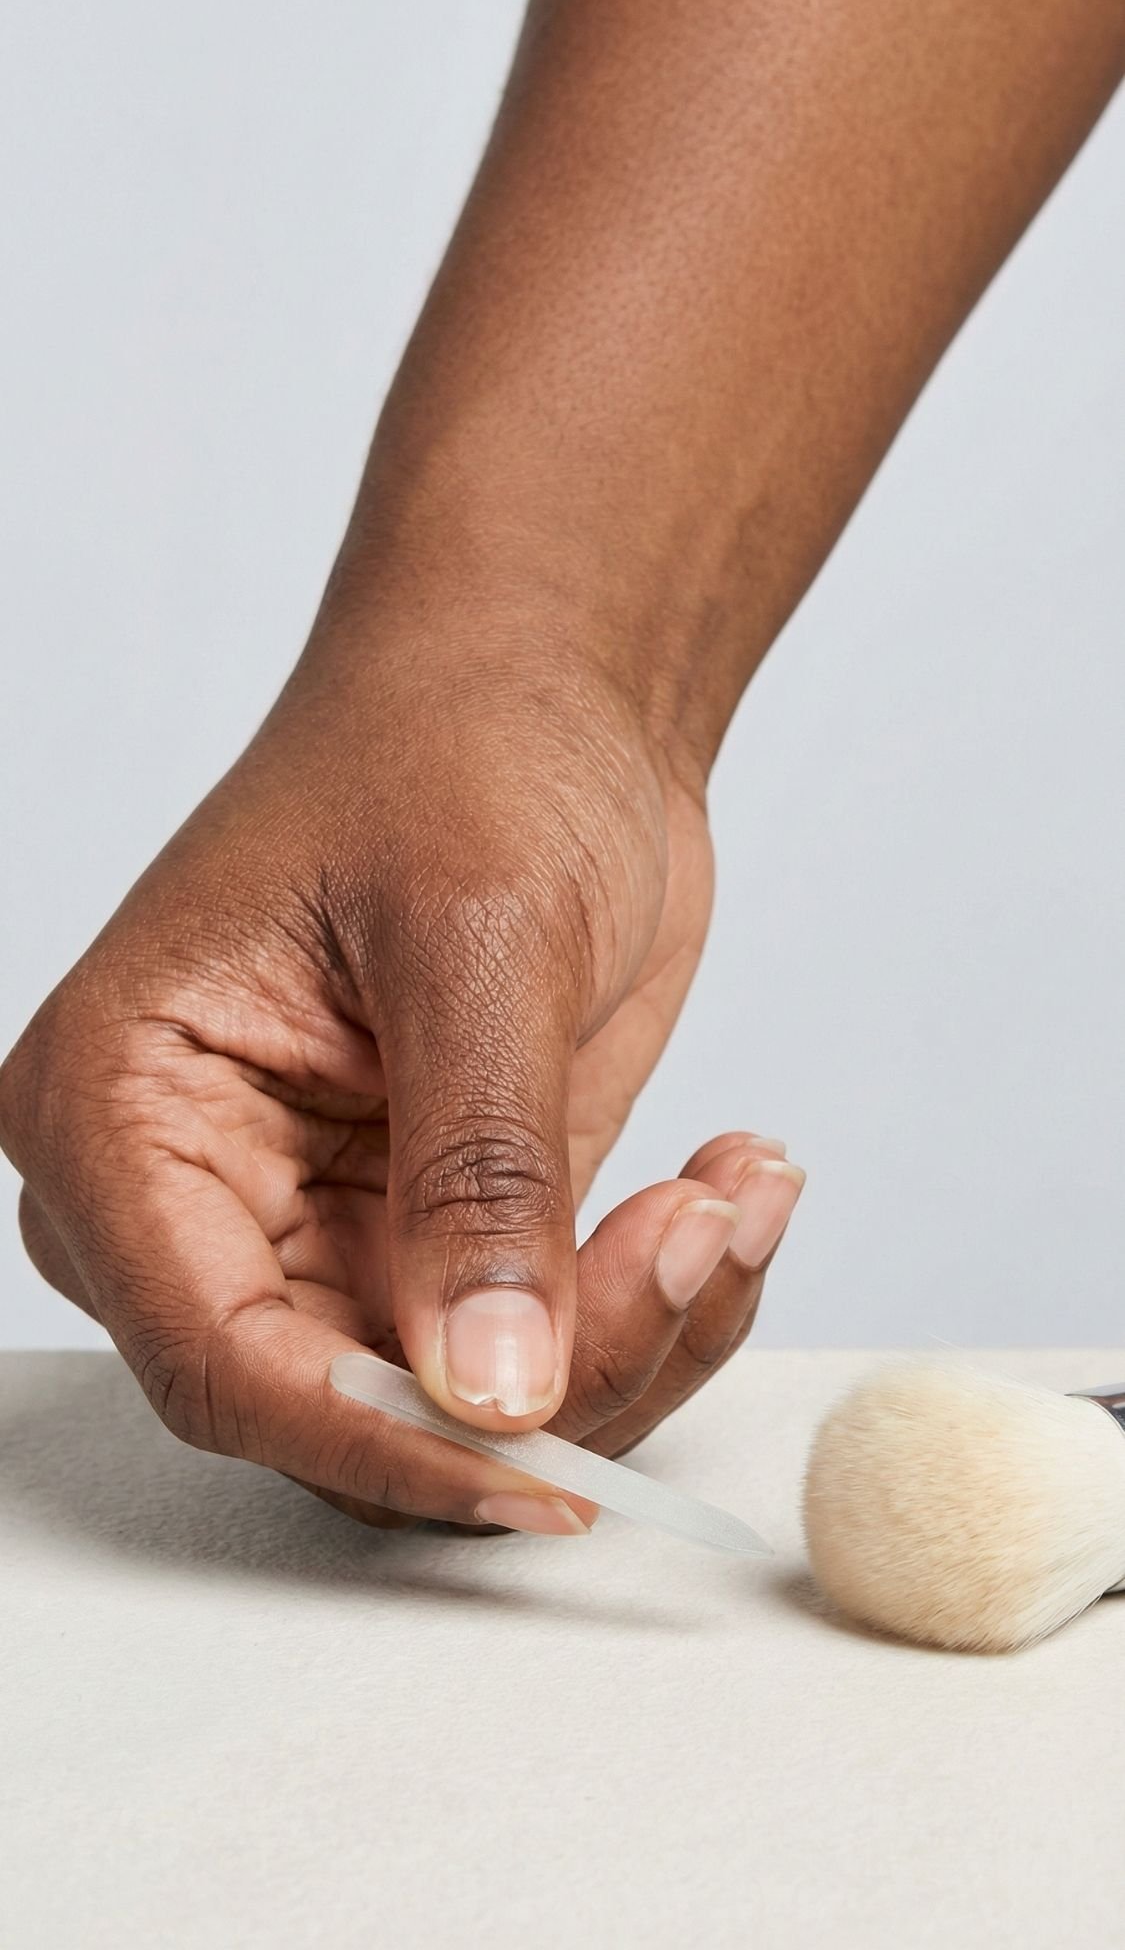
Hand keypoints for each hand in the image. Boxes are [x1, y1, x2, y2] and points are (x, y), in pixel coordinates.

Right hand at [0, 623, 803, 1530]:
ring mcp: (321, 1215)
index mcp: (127, 1104)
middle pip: (343, 1404)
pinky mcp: (433, 1221)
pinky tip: (727, 1181)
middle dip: (539, 1376)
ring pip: (454, 1402)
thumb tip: (488, 1391)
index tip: (538, 1468)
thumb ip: (477, 1175)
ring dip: (624, 1334)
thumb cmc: (461, 740)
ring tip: (731, 1186)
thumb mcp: (475, 941)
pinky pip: (532, 1344)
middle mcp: (198, 1189)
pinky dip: (651, 1300)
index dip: (379, 1442)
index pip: (215, 1355)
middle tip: (687, 1243)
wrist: (548, 685)